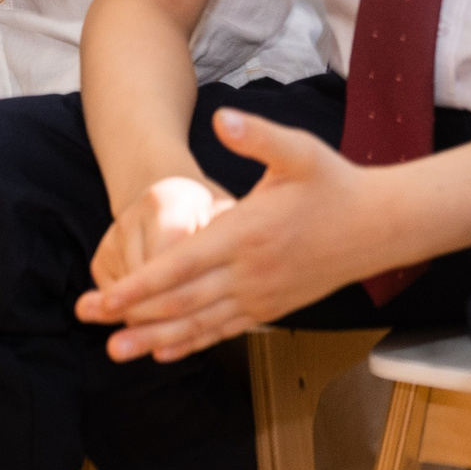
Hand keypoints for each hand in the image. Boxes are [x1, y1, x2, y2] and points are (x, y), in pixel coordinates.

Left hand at [77, 110, 377, 362]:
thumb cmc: (334, 183)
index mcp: (246, 234)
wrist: (381, 226)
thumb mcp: (299, 150)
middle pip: (181, 302)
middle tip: (89, 319)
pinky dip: (193, 341)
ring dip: (155, 337)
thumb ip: (257, 135)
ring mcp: (261, 296)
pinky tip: (165, 350)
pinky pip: (224, 330)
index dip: (139, 285)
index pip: (181, 266)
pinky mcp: (271, 308)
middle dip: (131, 315)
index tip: (104, 297)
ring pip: (200, 324)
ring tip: (116, 351)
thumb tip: (221, 117)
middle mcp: (250, 273)